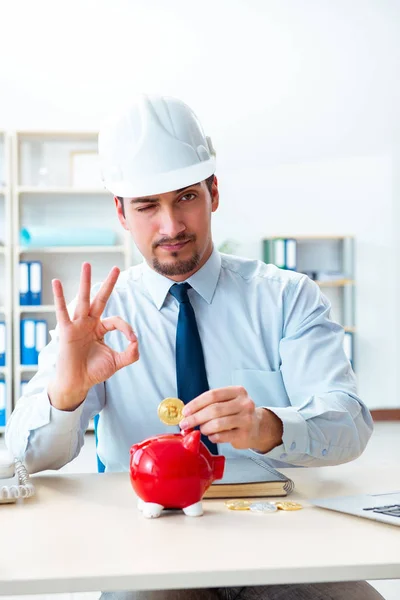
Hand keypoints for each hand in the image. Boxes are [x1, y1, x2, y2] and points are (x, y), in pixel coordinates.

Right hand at [48, 262, 138, 410]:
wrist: (77, 383)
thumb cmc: (93, 371)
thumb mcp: (117, 362)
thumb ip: (130, 353)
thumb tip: (137, 342)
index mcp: (100, 328)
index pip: (116, 320)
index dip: (127, 328)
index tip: (132, 340)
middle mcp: (89, 323)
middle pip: (100, 299)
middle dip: (108, 284)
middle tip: (116, 268)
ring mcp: (77, 325)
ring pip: (83, 300)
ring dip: (85, 282)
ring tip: (86, 264)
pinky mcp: (66, 330)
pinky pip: (62, 311)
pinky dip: (59, 297)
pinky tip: (56, 283)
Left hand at [179, 386, 282, 452]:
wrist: (258, 427)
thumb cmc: (237, 413)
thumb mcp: (228, 402)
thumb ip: (210, 404)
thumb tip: (187, 412)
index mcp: (238, 391)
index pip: (213, 395)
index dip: (196, 403)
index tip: (185, 411)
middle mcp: (245, 403)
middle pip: (214, 409)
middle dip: (196, 418)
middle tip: (185, 423)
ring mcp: (247, 419)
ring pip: (217, 424)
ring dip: (204, 428)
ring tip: (202, 429)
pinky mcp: (245, 434)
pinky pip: (222, 436)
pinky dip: (213, 437)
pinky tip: (212, 436)